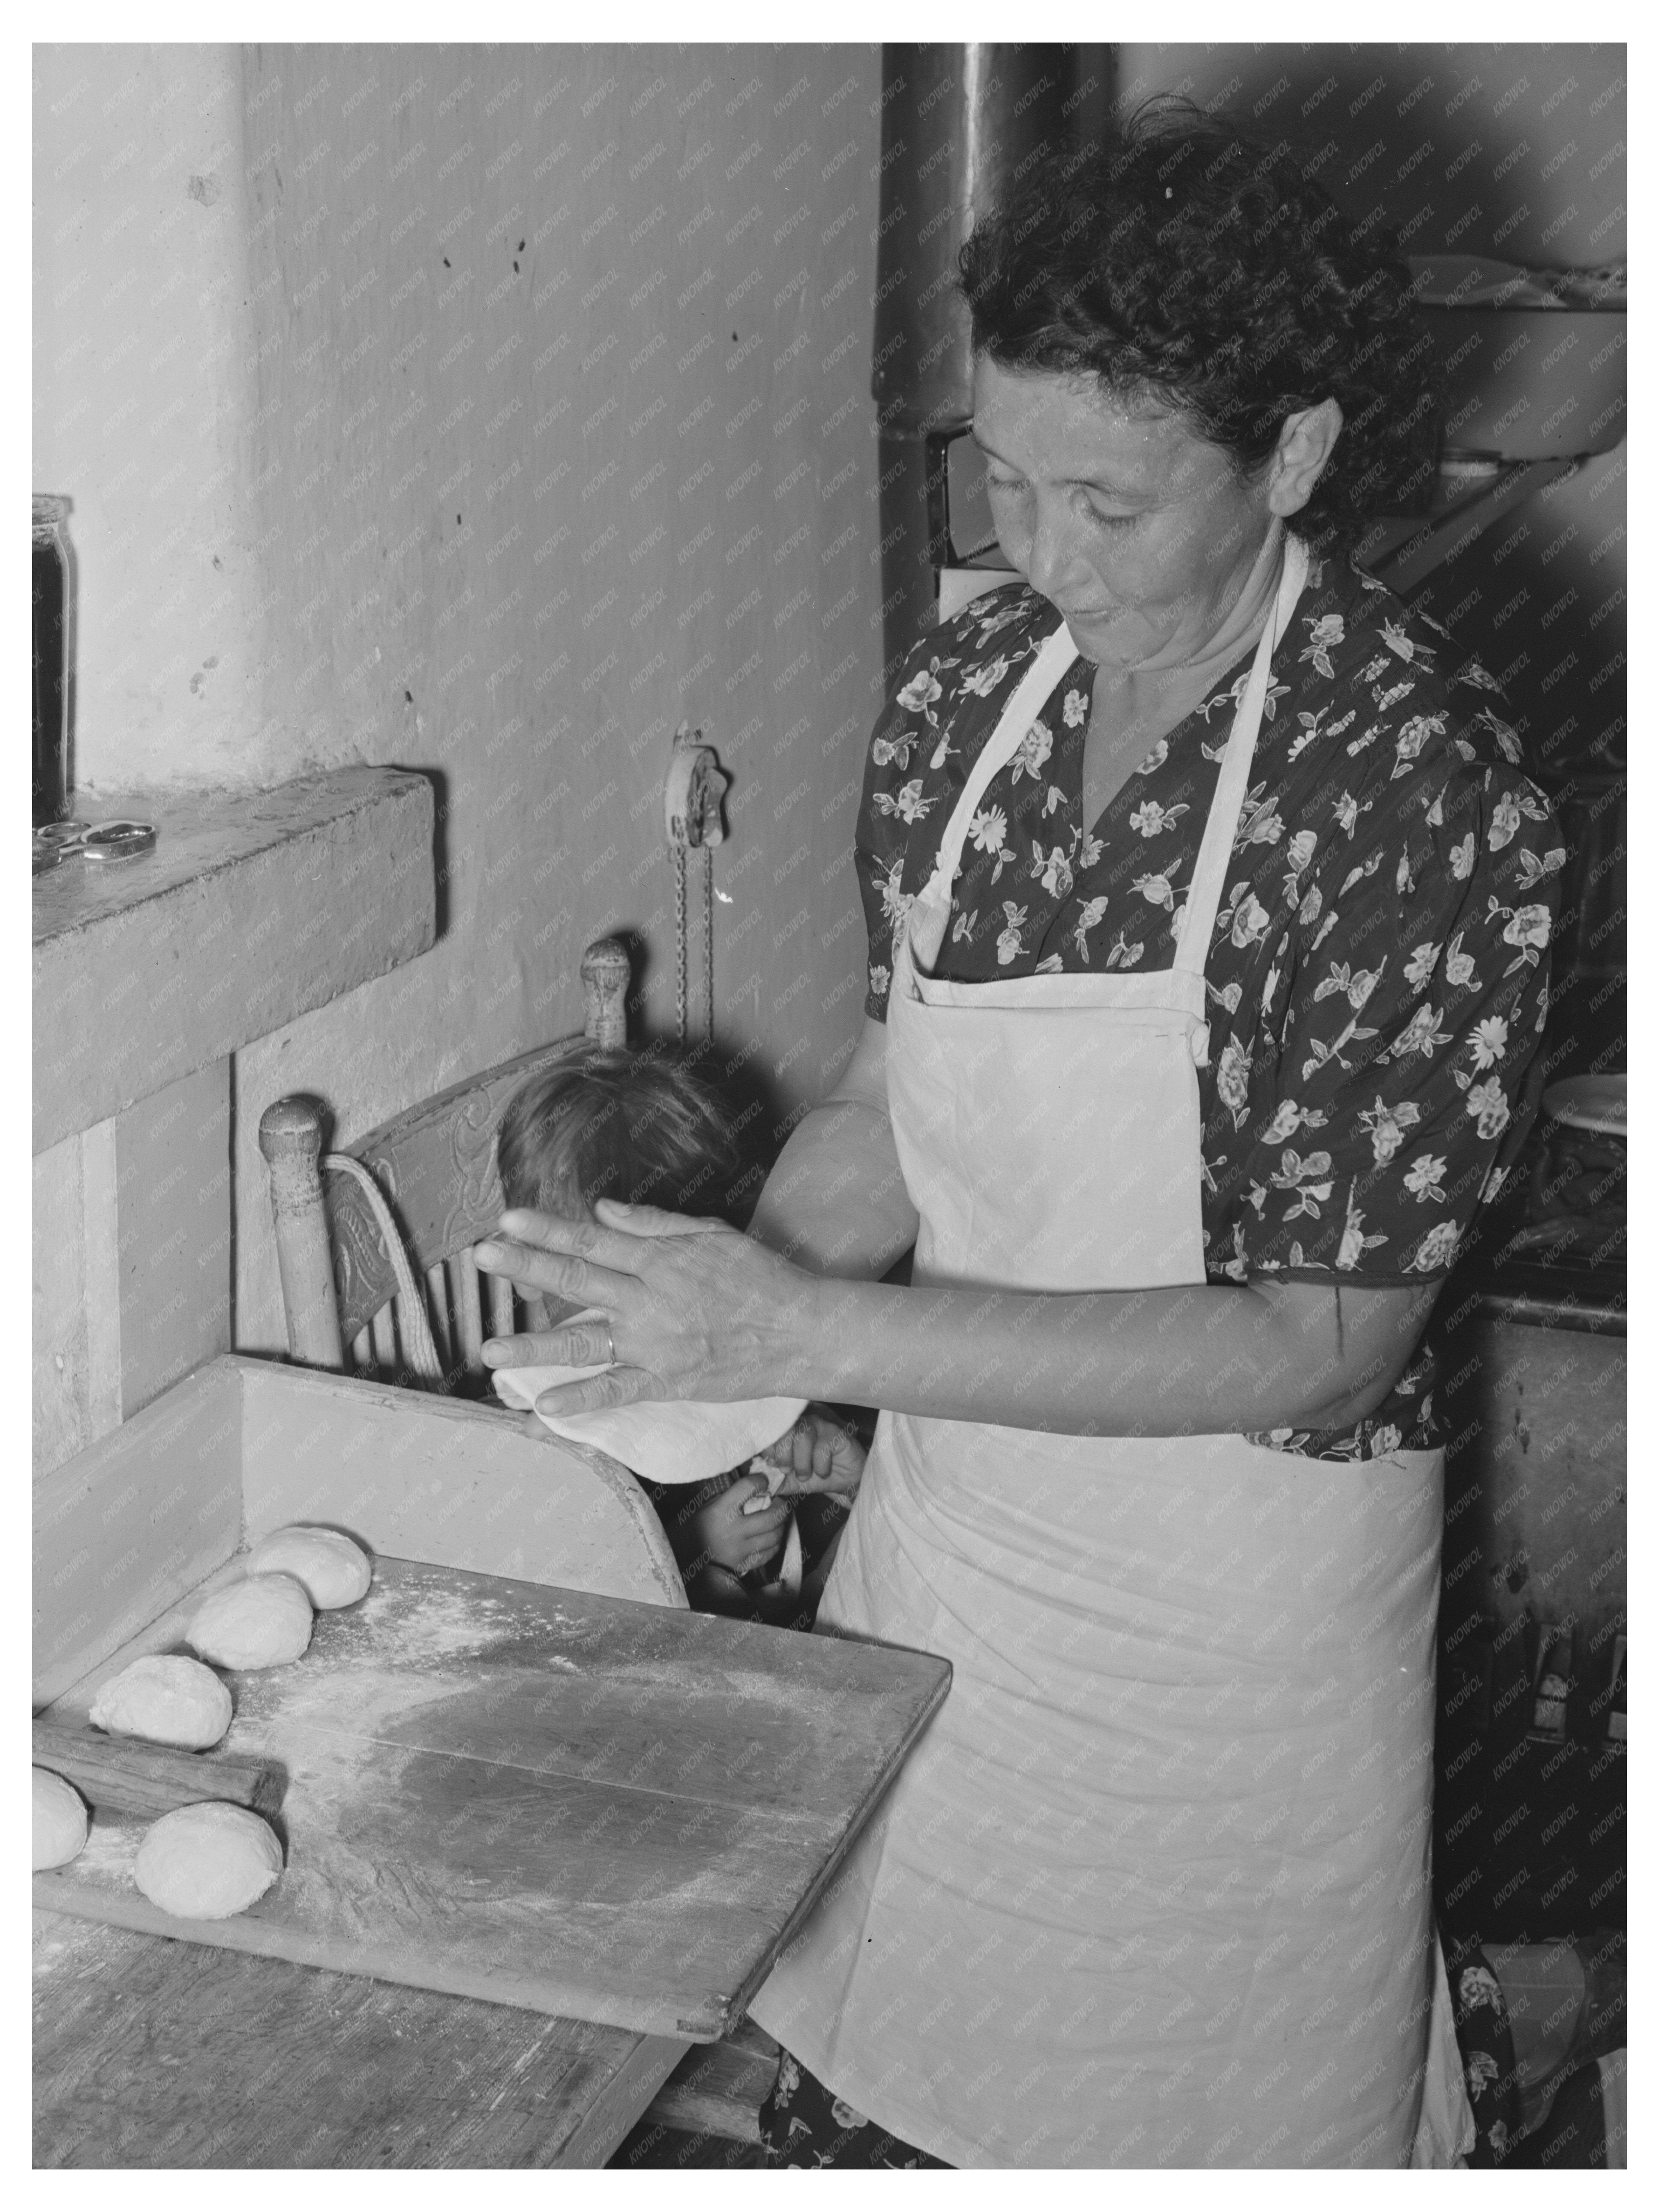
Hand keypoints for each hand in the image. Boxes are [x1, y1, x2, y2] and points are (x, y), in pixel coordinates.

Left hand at [474, 1199, 820, 1416]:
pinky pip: (617, 1392)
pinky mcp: (667, 1381)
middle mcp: (649, 1299)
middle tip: (482, 1258)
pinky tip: (544, 1408)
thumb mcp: (710, 1234)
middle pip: (577, 1279)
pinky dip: (581, 1401)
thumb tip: (601, 1210)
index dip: (547, 1228)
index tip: (508, 1220)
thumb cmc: (759, 1278)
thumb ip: (652, 1223)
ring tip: (490, 1350)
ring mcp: (655, 1344)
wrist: (801, 1331)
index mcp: (659, 1259)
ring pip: (584, 1343)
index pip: (592, 1239)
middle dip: (526, 1267)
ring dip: (534, 1347)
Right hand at [680, 1475, 791, 1578]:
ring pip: (774, 1536)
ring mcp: (740, 1550)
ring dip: (781, 1525)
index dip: (760, 1480)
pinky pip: (768, 1554)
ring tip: (778, 1519)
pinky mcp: (743, 1565)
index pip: (748, 1488)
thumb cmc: (688, 1531)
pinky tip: (771, 1537)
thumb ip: (727, 1499)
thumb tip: (751, 1488)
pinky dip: (774, 1544)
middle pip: (771, 1516)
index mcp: (721, 1511)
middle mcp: (734, 1531)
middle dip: (781, 1506)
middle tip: (779, 1501)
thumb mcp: (703, 1508)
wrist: (679, 1562)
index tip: (763, 1481)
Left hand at [762, 1409, 865, 1498]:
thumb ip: (774, 1480)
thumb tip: (758, 1482)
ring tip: (806, 1475)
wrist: (846, 1480)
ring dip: (801, 1463)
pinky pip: (823, 1445)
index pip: (770, 1430)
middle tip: (788, 1471)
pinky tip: (824, 1471)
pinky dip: (820, 1465)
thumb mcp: (790, 1482)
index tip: (774, 1466)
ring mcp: (820, 1424)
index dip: (768, 1450)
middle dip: (783, 1455)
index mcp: (787, 1431)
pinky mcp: (837, 1432)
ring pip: (803, 1435)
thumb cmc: (816, 1475)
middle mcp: (801, 1423)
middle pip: (785, 1428)